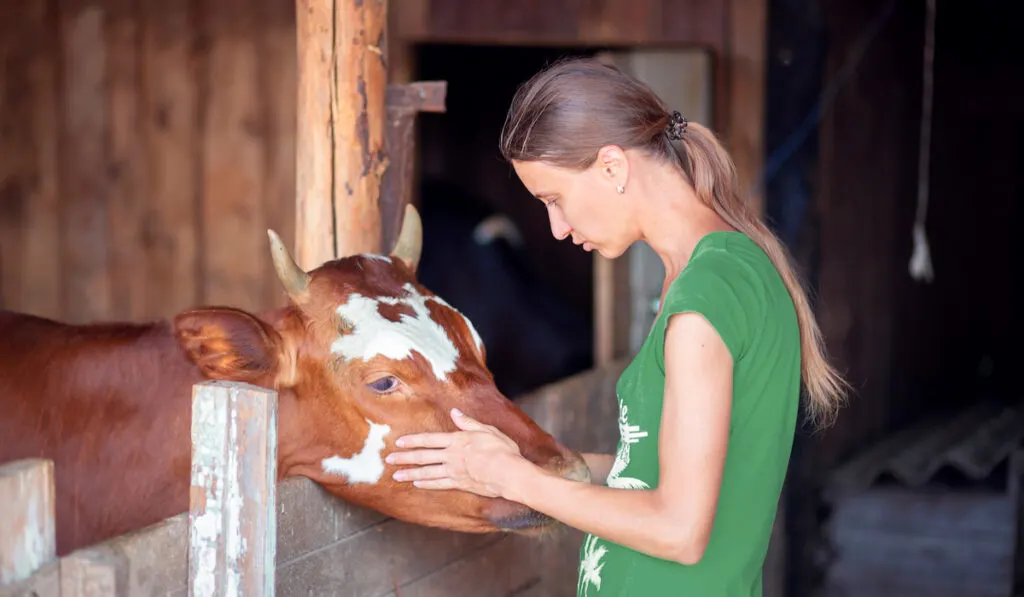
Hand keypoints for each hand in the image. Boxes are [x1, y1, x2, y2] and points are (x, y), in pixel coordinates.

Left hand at [385, 408, 529, 498]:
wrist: (508, 473)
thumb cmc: (501, 449)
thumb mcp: (486, 430)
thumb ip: (468, 422)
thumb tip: (455, 412)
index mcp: (457, 440)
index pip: (429, 439)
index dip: (413, 441)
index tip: (398, 442)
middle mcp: (451, 456)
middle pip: (423, 456)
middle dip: (405, 458)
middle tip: (389, 460)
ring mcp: (454, 471)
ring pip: (427, 472)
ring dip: (410, 473)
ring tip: (396, 476)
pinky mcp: (460, 484)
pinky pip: (439, 484)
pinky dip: (426, 484)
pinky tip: (417, 484)